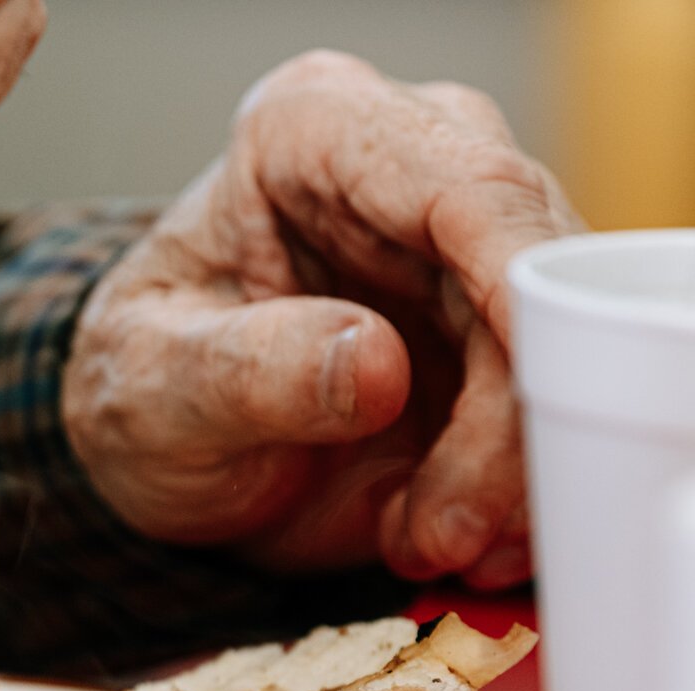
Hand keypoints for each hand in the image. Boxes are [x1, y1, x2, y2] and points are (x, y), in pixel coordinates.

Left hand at [63, 50, 584, 587]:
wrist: (152, 451)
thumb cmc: (136, 387)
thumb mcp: (150, 387)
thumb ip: (246, 371)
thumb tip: (375, 365)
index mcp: (311, 134)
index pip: (463, 186)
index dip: (518, 290)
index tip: (524, 403)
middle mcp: (409, 175)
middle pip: (531, 280)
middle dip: (510, 423)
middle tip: (446, 534)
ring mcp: (462, 262)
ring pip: (561, 356)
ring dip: (516, 476)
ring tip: (432, 549)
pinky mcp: (491, 346)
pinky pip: (550, 415)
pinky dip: (519, 496)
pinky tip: (459, 549)